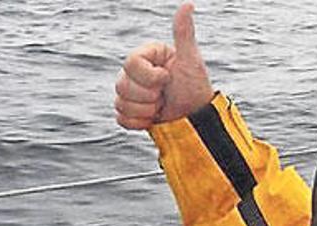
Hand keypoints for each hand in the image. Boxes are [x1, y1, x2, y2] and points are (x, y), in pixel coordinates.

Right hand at [115, 2, 213, 129]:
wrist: (196, 118)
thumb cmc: (195, 88)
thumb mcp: (190, 59)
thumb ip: (184, 32)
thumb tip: (188, 4)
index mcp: (146, 57)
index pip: (130, 63)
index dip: (149, 76)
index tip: (167, 78)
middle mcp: (135, 74)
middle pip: (122, 85)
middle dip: (149, 95)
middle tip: (165, 94)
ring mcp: (131, 93)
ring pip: (121, 102)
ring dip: (145, 110)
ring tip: (161, 106)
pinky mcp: (130, 112)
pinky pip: (121, 118)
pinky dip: (138, 122)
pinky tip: (153, 118)